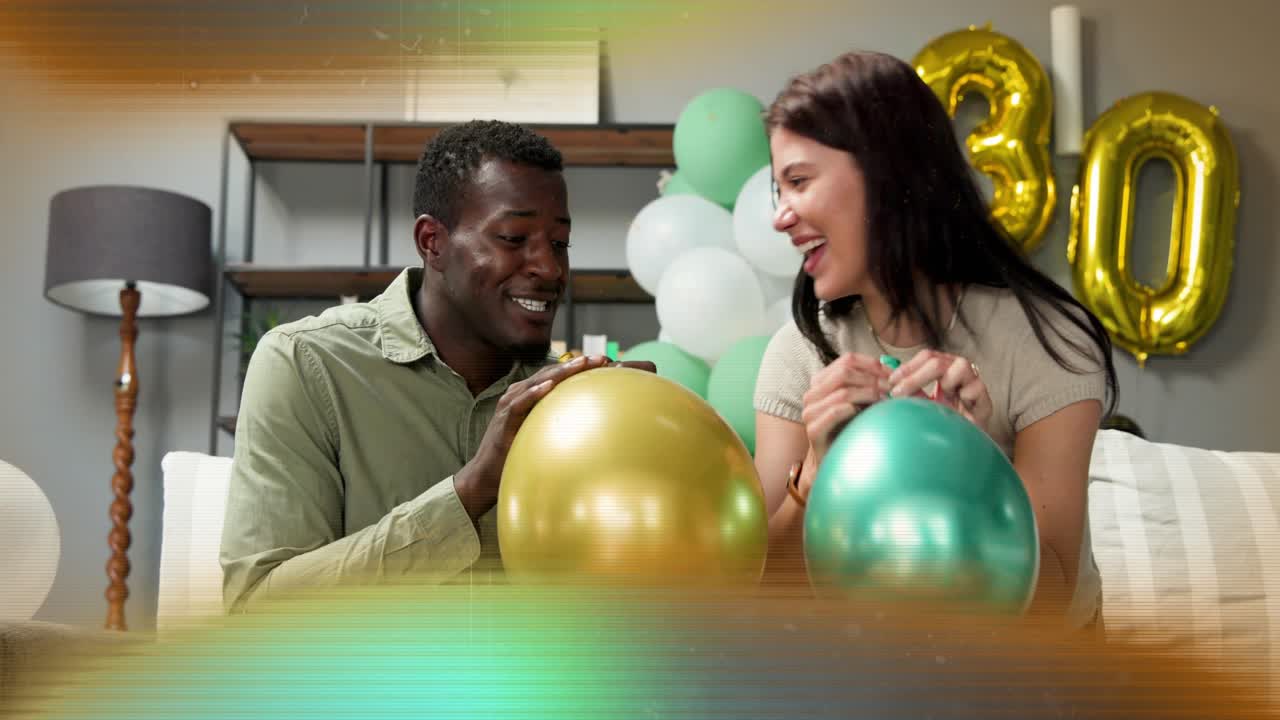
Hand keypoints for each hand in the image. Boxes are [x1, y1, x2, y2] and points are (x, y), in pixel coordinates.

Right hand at [454, 354, 616, 521]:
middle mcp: (518, 395)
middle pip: (550, 374)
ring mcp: (509, 406)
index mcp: (529, 396)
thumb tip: (589, 425)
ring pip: (537, 383)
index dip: (579, 368)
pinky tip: (548, 386)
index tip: (604, 363)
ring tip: (581, 364)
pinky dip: (533, 393)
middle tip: (601, 359)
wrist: (486, 475)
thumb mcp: (540, 434)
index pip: (557, 376)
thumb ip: (557, 423)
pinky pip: (519, 404)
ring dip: (559, 372)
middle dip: (576, 364)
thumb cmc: (515, 455)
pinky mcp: (504, 420)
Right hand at [801, 352, 892, 465]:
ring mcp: (810, 411)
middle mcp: (812, 393)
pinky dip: (856, 410)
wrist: (835, 457)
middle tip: (893, 390)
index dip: (873, 364)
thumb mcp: (860, 400)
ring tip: (885, 403)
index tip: (894, 375)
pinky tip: (868, 415)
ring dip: (868, 395)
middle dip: (873, 380)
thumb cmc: (850, 427)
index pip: (848, 360)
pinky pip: (836, 412)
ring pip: (843, 392)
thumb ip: (869, 383)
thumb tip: (894, 368)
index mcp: (821, 381)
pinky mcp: (813, 429)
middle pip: (845, 372)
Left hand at [889, 349, 992, 433]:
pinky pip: (976, 388)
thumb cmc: (941, 421)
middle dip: (914, 376)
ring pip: (961, 366)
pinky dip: (964, 396)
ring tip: (940, 397)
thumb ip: (908, 390)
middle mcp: (959, 371)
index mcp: (944, 368)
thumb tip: (884, 381)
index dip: (908, 366)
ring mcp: (974, 383)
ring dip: (945, 381)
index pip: (927, 356)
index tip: (891, 381)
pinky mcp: (986, 400)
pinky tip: (958, 408)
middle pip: (937, 361)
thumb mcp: (920, 403)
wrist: (962, 444)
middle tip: (898, 392)